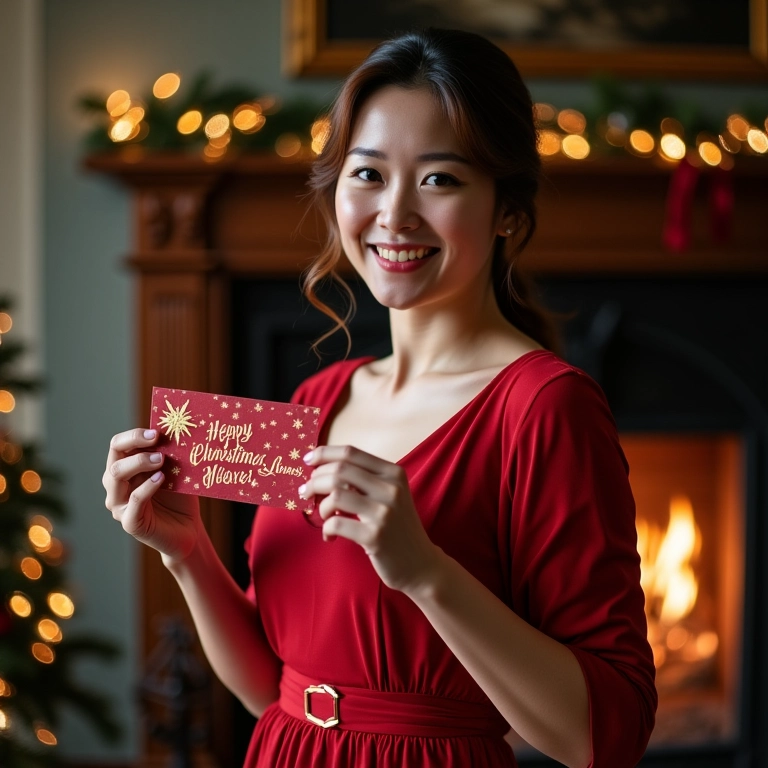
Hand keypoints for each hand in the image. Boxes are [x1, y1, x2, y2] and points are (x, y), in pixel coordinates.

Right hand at [103, 428, 200, 564]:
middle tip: (159, 441)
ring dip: (138, 463)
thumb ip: (169, 453)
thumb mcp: (174, 471)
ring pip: (116, 477)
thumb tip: (174, 429)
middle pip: (114, 460)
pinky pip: (133, 502)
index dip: (133, 436)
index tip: (156, 432)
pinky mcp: (130, 523)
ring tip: (161, 460)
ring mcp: (120, 506)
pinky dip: (146, 487)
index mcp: (124, 470)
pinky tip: (161, 479)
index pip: (117, 446)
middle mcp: (116, 487)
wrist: (188, 530)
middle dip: (135, 446)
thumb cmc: (179, 498)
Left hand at [299, 446, 440, 594]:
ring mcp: (384, 512)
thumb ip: (364, 480)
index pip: (351, 452)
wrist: (420, 564)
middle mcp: (391, 488)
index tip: (307, 461)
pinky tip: (330, 536)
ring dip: (321, 506)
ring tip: (324, 516)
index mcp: (393, 473)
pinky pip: (336, 524)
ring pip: (335, 495)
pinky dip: (326, 529)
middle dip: (315, 480)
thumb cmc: (398, 527)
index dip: (324, 453)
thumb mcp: (389, 495)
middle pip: (339, 470)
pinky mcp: (375, 536)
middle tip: (306, 492)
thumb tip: (323, 469)